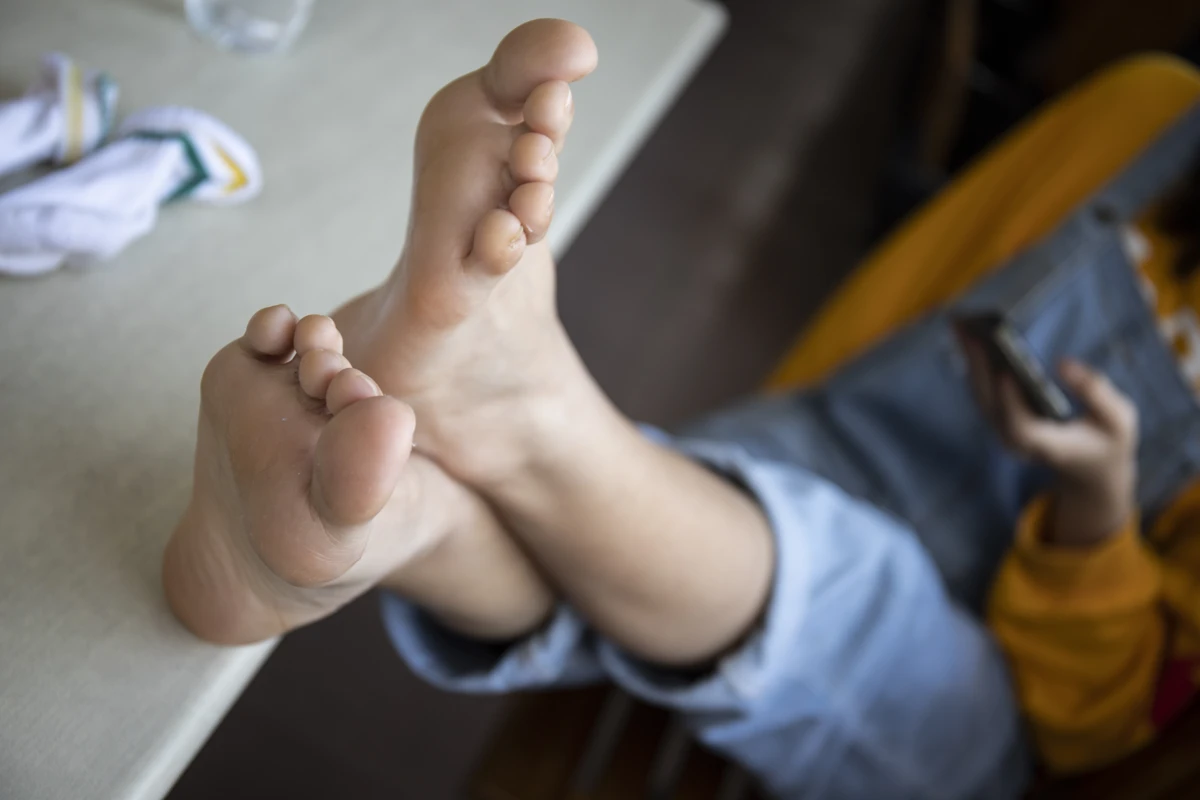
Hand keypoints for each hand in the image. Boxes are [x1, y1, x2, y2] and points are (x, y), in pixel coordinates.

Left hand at [961, 339, 1137, 545]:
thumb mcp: (1119, 420)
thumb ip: (1096, 392)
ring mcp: (1005, 431)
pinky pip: (983, 389)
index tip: (1005, 371)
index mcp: (1048, 446)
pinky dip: (975, 362)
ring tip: (962, 323)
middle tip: (969, 329)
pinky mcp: (1001, 419)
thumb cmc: (1108, 442)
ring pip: (980, 394)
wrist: (1089, 469)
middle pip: (989, 405)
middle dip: (978, 365)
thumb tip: (1063, 363)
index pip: (1020, 427)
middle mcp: (1017, 441)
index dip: (1010, 402)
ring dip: (970, 358)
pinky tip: (970, 334)